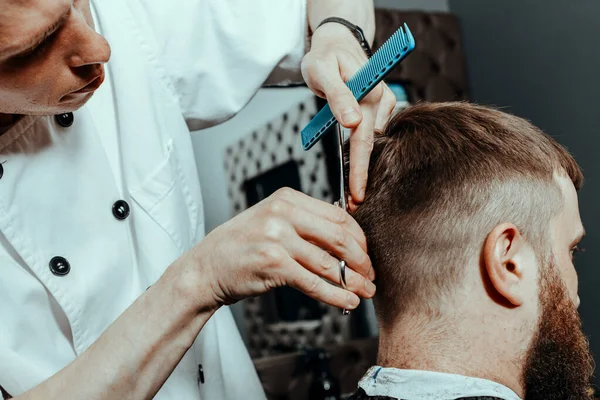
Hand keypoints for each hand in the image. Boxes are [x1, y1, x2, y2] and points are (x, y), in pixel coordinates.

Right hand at [188, 188, 375, 309]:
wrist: (206, 267)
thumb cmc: (241, 246)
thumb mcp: (271, 220)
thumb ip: (305, 222)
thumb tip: (346, 236)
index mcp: (287, 198)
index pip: (337, 216)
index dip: (359, 238)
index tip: (367, 254)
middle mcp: (282, 214)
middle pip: (339, 237)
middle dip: (361, 260)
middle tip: (371, 275)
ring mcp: (277, 238)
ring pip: (329, 263)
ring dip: (352, 282)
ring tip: (364, 292)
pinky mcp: (273, 264)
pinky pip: (314, 283)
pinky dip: (335, 295)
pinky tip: (347, 301)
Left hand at [301, 23, 396, 208]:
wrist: (336, 44)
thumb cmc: (325, 56)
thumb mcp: (321, 70)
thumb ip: (337, 95)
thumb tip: (352, 121)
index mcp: (370, 92)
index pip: (363, 139)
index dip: (360, 170)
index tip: (357, 195)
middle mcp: (382, 99)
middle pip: (370, 145)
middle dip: (361, 176)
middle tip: (353, 204)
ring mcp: (384, 104)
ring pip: (371, 141)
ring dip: (361, 162)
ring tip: (352, 187)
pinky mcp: (382, 107)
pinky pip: (372, 133)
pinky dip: (363, 148)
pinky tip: (356, 162)